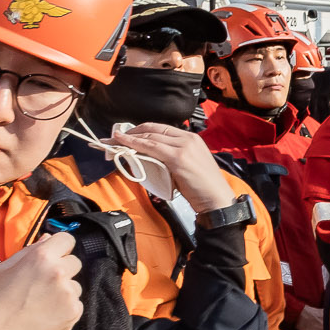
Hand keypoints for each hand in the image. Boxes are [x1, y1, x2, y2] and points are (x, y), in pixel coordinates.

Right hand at [0, 230, 82, 329]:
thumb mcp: (5, 267)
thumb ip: (30, 251)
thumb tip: (48, 238)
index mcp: (41, 257)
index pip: (67, 239)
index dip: (60, 247)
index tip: (54, 255)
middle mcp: (59, 272)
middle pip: (75, 262)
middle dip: (63, 268)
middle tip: (43, 282)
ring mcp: (68, 294)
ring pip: (76, 285)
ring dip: (64, 290)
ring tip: (41, 302)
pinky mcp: (73, 313)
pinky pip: (77, 304)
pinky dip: (66, 308)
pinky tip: (46, 313)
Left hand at [109, 122, 230, 209]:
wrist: (217, 201)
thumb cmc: (202, 189)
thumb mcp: (187, 168)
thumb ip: (170, 159)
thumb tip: (148, 159)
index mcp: (192, 139)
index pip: (161, 129)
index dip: (141, 130)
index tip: (125, 136)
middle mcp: (188, 138)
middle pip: (153, 129)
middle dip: (130, 132)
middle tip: (113, 138)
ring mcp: (184, 146)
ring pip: (150, 137)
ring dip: (128, 138)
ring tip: (111, 142)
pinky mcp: (178, 157)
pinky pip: (151, 147)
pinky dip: (134, 144)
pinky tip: (122, 145)